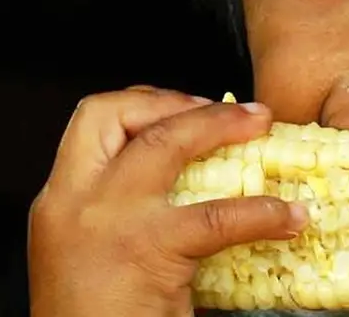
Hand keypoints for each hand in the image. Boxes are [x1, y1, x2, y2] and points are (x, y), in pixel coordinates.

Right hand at [27, 86, 307, 316]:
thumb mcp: (89, 247)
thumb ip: (119, 206)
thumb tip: (189, 172)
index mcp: (59, 199)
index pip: (92, 119)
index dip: (144, 102)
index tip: (184, 108)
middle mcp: (73, 200)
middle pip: (120, 115)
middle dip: (179, 101)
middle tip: (229, 110)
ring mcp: (109, 220)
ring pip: (166, 141)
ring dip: (220, 126)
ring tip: (262, 127)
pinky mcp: (150, 249)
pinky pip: (218, 216)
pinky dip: (262, 211)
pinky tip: (288, 216)